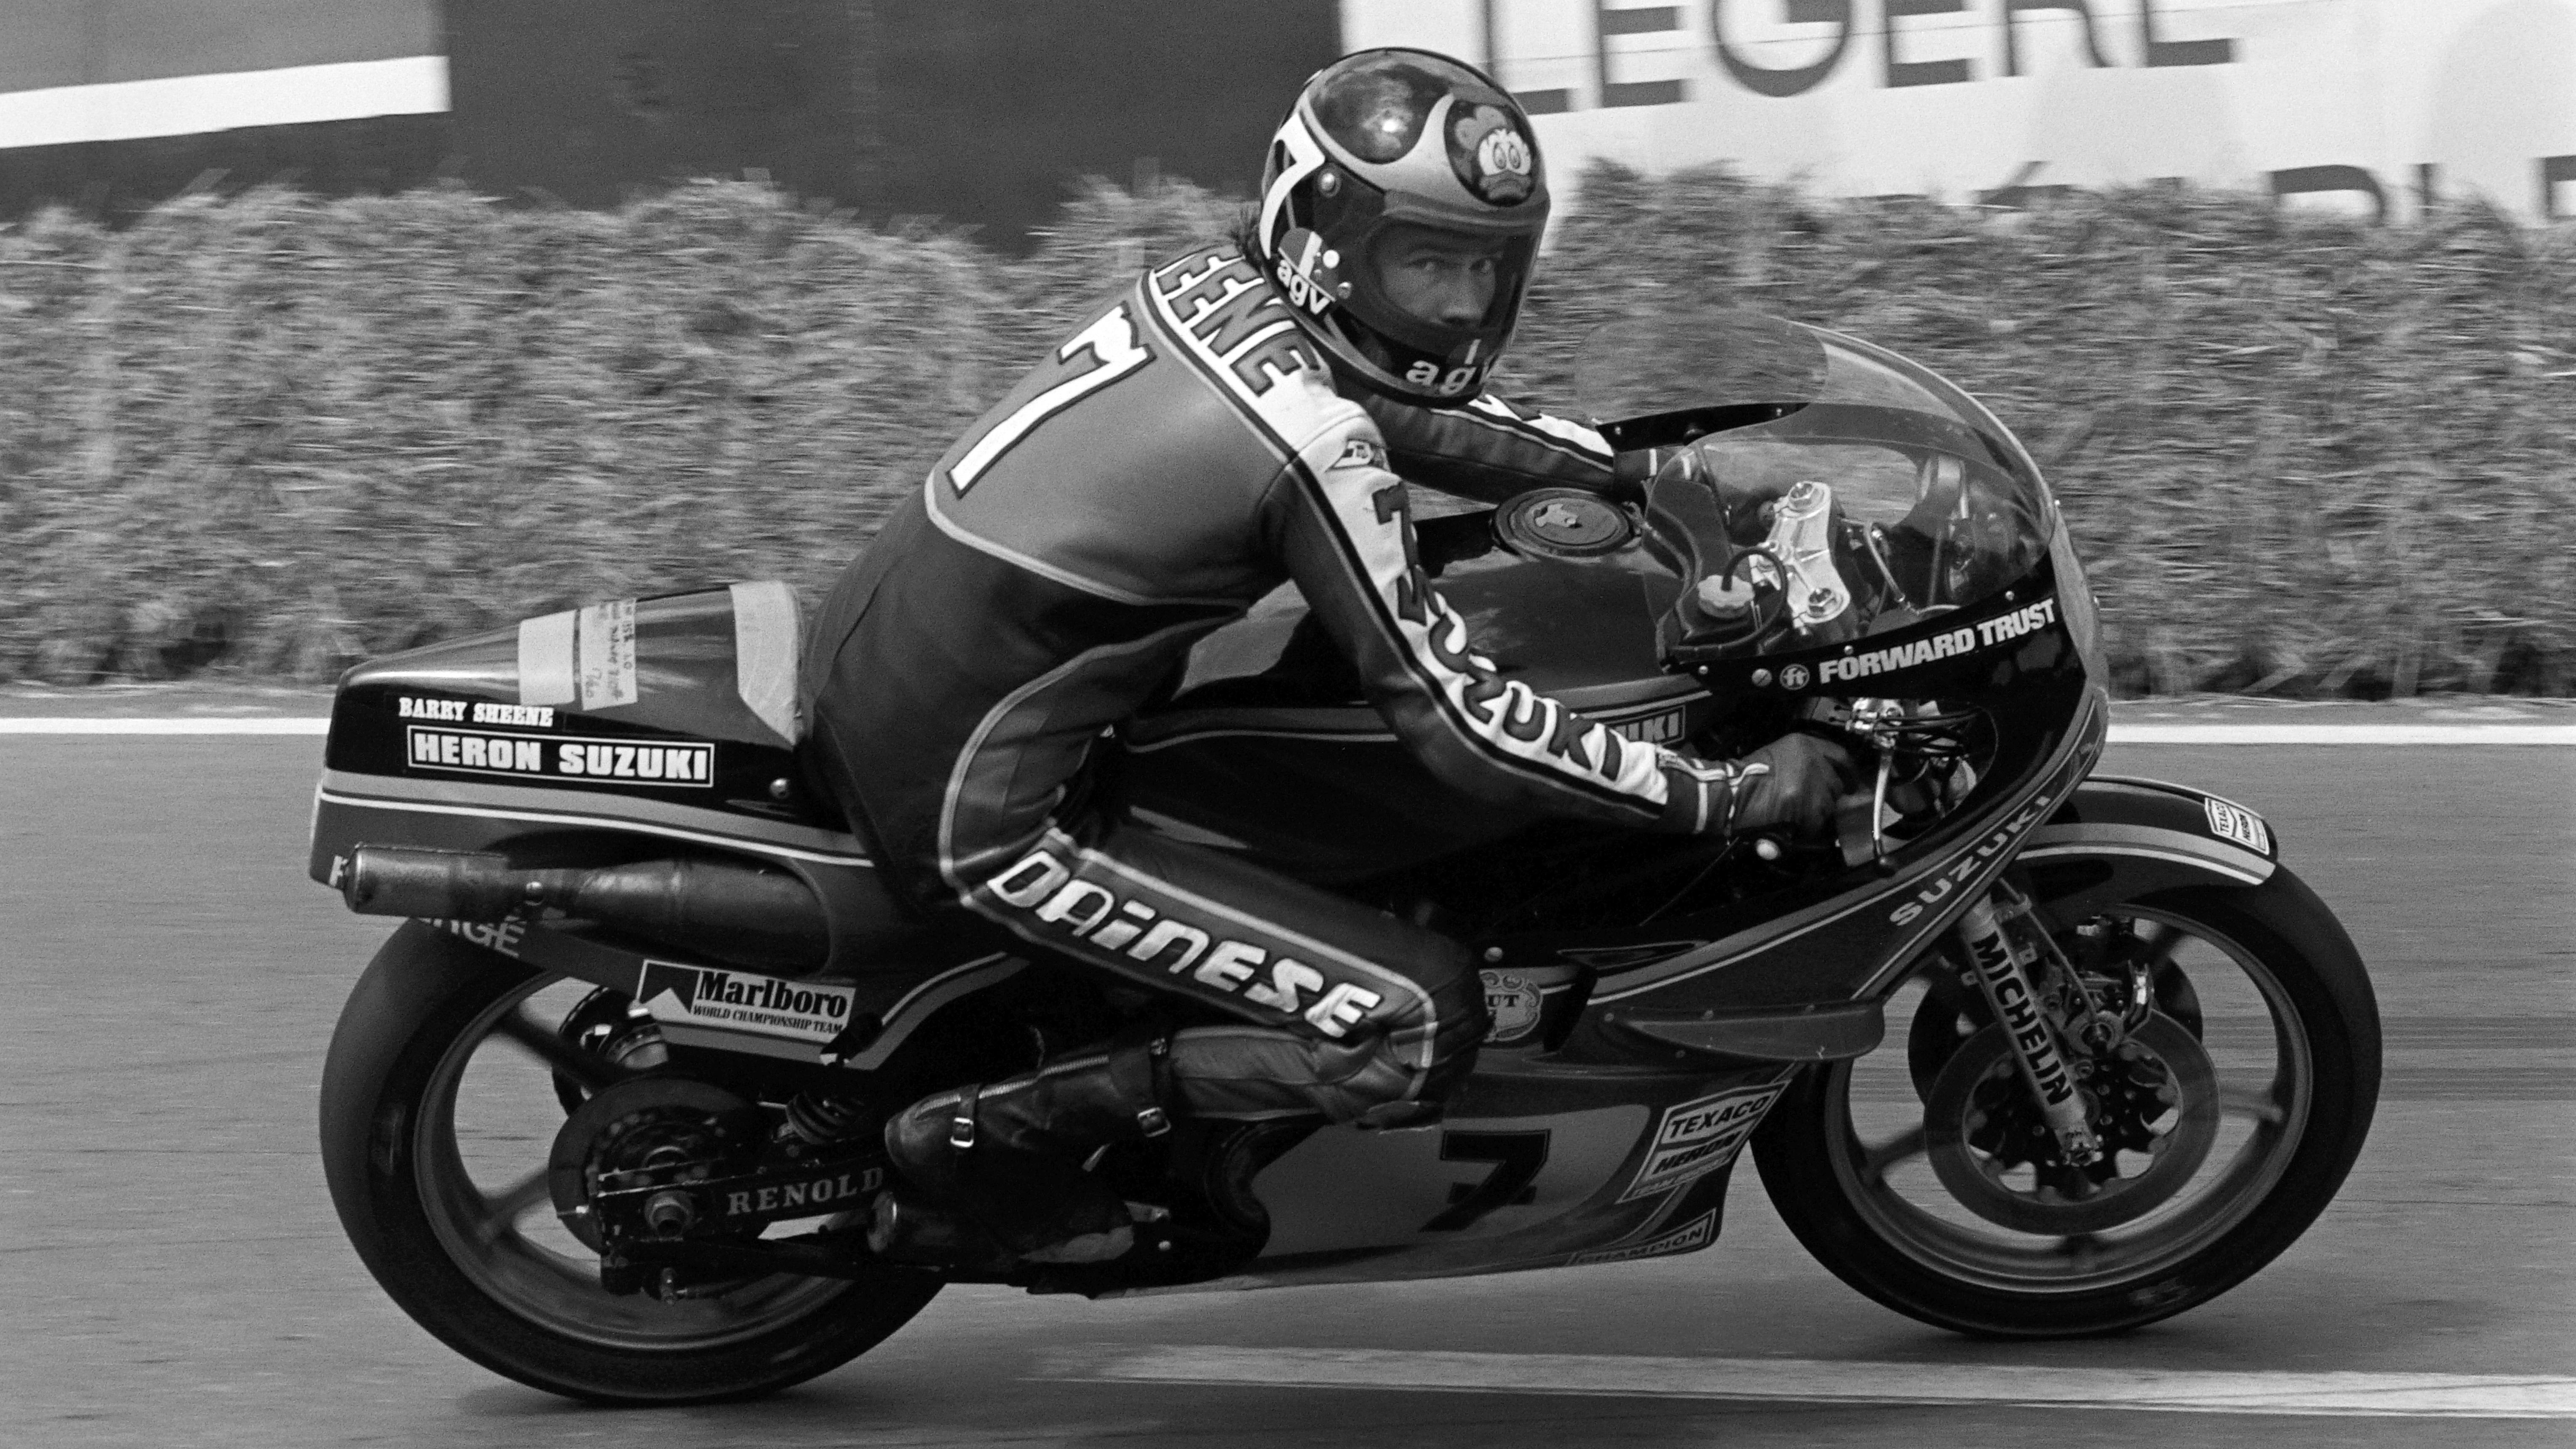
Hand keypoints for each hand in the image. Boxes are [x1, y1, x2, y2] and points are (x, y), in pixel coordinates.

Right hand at [1728, 733, 1863, 839]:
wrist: (1729, 793)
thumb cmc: (1747, 776)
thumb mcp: (1777, 755)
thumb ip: (1804, 763)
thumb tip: (1824, 780)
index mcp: (1804, 744)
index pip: (1841, 756)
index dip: (1850, 772)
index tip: (1854, 782)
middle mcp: (1812, 761)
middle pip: (1835, 785)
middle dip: (1825, 797)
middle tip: (1807, 804)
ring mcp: (1811, 784)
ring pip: (1828, 806)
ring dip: (1815, 813)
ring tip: (1794, 814)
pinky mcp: (1806, 807)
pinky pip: (1817, 822)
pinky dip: (1808, 828)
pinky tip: (1792, 824)